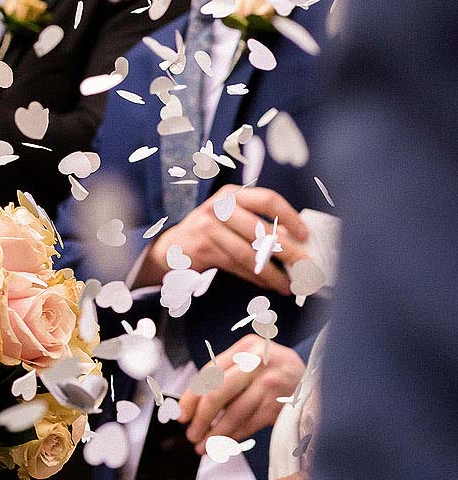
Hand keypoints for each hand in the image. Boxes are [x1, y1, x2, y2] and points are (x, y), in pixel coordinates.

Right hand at [137, 184, 311, 293]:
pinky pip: (238, 266)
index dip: (290, 217)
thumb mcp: (233, 218)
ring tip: (292, 285)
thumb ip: (260, 224)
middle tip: (308, 268)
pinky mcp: (204, 249)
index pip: (267, 200)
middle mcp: (219, 207)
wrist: (172, 246)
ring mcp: (208, 228)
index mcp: (233, 194)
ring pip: (250, 254)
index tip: (306, 235)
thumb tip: (298, 244)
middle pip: (262, 231)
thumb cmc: (212, 231)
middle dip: (290, 253)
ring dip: (274, 273)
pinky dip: (258, 278)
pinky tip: (270, 284)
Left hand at [174, 334, 304, 451]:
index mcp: (246, 348)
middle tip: (191, 433)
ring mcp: (271, 384)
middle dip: (200, 417)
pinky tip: (223, 444)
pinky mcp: (280, 404)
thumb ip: (227, 374)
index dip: (191, 397)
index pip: (209, 372)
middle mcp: (257, 363)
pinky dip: (234, 436)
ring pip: (233, 413)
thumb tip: (194, 405)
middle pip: (217, 392)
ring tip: (203, 445)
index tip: (181, 414)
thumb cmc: (276, 371)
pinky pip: (250, 424)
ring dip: (215, 433)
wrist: (318, 378)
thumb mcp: (254, 360)